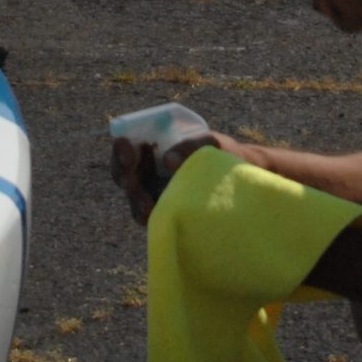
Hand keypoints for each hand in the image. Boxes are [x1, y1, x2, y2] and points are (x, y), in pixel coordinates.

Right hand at [111, 132, 243, 225]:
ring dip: (137, 200)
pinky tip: (155, 214)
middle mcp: (147, 172)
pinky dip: (149, 216)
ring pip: (134, 199)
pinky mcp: (165, 213)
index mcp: (152, 149)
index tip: (126, 143)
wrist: (241, 175)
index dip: (120, 147)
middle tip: (130, 179)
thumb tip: (168, 161)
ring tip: (147, 204)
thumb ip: (191, 146)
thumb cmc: (220, 153)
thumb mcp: (210, 143)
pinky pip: (150, 218)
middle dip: (123, 175)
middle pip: (123, 174)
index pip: (125, 148)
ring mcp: (153, 194)